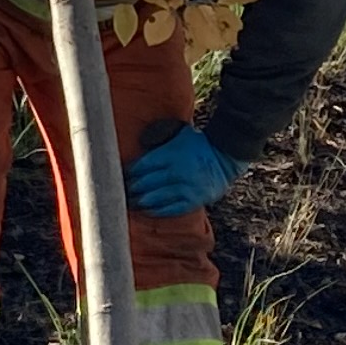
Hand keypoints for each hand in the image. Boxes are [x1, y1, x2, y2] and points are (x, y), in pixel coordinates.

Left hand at [123, 123, 239, 215]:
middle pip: (147, 183)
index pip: (143, 165)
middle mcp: (177, 171)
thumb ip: (159, 139)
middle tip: (121, 192)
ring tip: (131, 203)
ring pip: (157, 197)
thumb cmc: (197, 144)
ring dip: (142, 201)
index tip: (121, 176)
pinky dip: (159, 210)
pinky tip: (149, 210)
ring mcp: (186, 187)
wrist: (225, 157)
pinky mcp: (194, 199)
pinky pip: (172, 208)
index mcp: (170, 154)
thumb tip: (139, 142)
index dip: (130, 173)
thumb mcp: (177, 134)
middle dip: (133, 188)